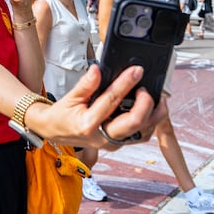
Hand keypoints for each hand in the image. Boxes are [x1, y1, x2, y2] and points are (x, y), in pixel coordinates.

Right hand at [26, 64, 166, 149]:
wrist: (55, 131)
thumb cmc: (62, 115)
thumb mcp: (70, 97)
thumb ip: (86, 84)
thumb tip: (97, 70)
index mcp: (88, 124)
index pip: (112, 100)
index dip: (126, 83)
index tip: (136, 71)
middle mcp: (102, 138)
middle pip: (134, 123)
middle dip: (146, 103)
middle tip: (147, 87)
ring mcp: (112, 143)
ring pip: (142, 133)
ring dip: (154, 115)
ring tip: (158, 98)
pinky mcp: (118, 144)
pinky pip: (140, 136)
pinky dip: (150, 122)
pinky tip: (151, 108)